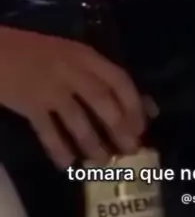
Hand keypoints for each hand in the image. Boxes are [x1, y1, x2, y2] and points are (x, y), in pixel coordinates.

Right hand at [0, 26, 148, 167]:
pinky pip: (48, 132)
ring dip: (93, 144)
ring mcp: (49, 88)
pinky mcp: (28, 104)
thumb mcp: (69, 55)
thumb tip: (143, 105)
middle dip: (119, 129)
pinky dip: (58, 150)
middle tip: (129, 151)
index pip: (119, 80)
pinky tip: (67, 165)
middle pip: (103, 102)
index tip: (142, 127)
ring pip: (78, 121)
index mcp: (84, 55)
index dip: (134, 106)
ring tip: (102, 161)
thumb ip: (98, 75)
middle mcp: (71, 70)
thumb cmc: (32, 51)